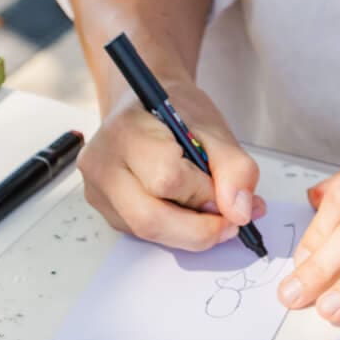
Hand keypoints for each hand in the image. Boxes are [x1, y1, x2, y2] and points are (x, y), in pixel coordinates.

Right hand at [79, 81, 263, 251]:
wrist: (145, 105)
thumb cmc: (176, 111)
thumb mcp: (214, 128)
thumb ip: (234, 167)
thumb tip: (240, 212)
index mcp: (125, 133)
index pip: (165, 178)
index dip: (204, 193)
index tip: (230, 193)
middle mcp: (102, 166)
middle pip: (150, 218)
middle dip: (199, 229)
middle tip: (232, 221)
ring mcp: (100, 193)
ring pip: (148, 232)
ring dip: (191, 232)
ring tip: (217, 212)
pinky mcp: (108, 212)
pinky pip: (146, 234)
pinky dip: (177, 230)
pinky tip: (192, 211)